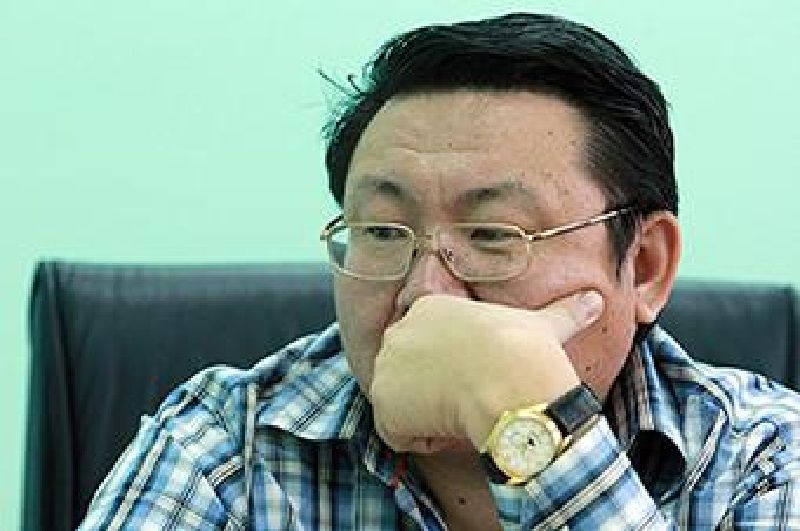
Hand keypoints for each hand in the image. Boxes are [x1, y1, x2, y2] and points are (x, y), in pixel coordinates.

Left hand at [369, 291, 602, 452]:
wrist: (508, 381)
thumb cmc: (525, 351)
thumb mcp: (542, 325)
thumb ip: (563, 312)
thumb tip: (596, 300)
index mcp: (428, 307)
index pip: (428, 347)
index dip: (453, 371)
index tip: (480, 380)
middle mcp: (397, 332)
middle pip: (411, 375)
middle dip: (435, 392)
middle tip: (470, 399)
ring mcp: (385, 367)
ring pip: (403, 405)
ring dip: (429, 417)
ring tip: (462, 413)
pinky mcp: (382, 403)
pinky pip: (396, 433)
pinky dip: (420, 440)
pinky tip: (448, 429)